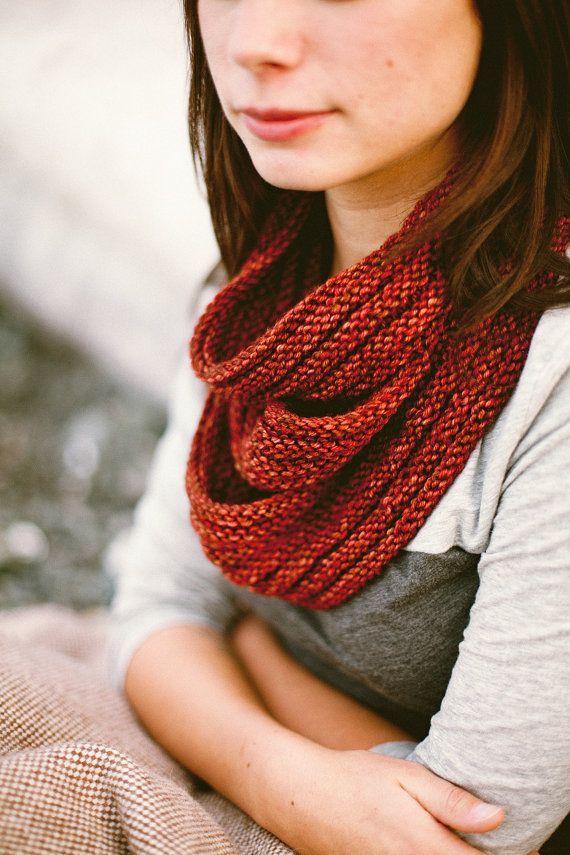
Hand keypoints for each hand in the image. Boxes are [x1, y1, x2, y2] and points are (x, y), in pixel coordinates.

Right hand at [257, 739, 506, 854]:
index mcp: (424, 847)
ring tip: (450, 837)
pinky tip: (425, 843)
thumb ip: (450, 800)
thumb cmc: (354, 779)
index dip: (507, 854)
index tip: (514, 840)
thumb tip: (497, 817)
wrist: (299, 796)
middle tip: (476, 835)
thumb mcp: (404, 776)